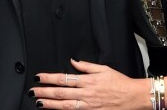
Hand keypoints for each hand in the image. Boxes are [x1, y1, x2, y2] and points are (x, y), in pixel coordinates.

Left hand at [29, 59, 148, 108]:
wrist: (133, 97)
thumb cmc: (120, 82)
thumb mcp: (103, 68)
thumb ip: (86, 66)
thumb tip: (73, 61)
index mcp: (88, 80)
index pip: (64, 78)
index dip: (50, 78)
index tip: (39, 77)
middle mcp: (86, 94)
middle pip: (61, 93)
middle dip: (45, 91)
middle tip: (33, 91)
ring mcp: (89, 106)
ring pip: (65, 106)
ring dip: (50, 104)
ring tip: (39, 102)